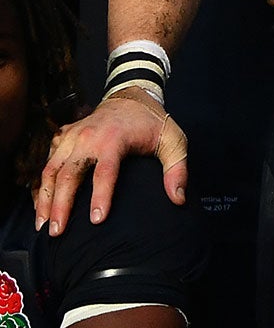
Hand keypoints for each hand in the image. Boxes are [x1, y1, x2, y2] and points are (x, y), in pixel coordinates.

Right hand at [35, 89, 188, 234]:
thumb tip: (178, 199)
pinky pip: (46, 164)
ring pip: (50, 171)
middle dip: (60, 205)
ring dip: (44, 199)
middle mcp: (87, 138)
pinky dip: (40, 186)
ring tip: (42, 226)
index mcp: (114, 139)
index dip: (101, 196)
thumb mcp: (174, 141)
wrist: (130, 96)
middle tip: (56, 232)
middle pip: (68, 174)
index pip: (105, 172)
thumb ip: (177, 170)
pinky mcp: (62, 138)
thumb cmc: (152, 123)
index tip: (97, 220)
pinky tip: (40, 206)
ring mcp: (71, 137)